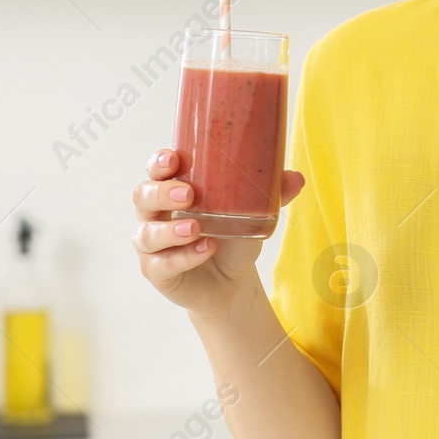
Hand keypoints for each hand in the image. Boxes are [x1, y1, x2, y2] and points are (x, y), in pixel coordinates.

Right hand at [132, 149, 305, 316]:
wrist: (230, 280)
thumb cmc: (232, 235)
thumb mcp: (252, 212)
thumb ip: (270, 193)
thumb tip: (297, 178)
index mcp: (172, 189)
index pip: (155, 170)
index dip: (158, 162)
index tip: (173, 159)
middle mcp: (155, 214)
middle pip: (142, 196)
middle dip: (162, 192)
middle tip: (189, 194)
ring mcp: (152, 245)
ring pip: (147, 234)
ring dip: (171, 229)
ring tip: (196, 227)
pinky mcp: (157, 272)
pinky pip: (161, 265)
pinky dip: (184, 257)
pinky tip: (205, 250)